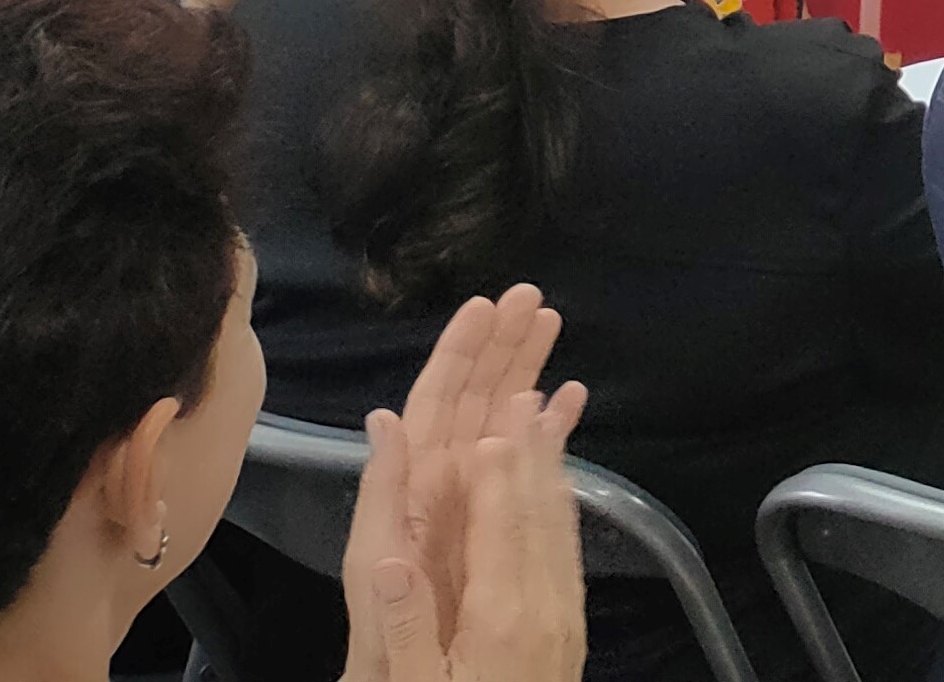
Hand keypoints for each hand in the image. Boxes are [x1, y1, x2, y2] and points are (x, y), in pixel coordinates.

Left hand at [342, 286, 585, 681]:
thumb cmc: (383, 652)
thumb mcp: (372, 570)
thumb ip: (381, 497)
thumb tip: (385, 419)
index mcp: (410, 494)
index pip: (434, 408)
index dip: (458, 354)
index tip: (488, 307)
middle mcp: (437, 493)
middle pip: (468, 405)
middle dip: (498, 348)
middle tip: (532, 297)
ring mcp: (466, 510)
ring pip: (497, 426)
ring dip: (522, 374)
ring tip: (552, 325)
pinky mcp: (492, 532)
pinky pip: (520, 467)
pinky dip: (545, 429)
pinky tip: (570, 398)